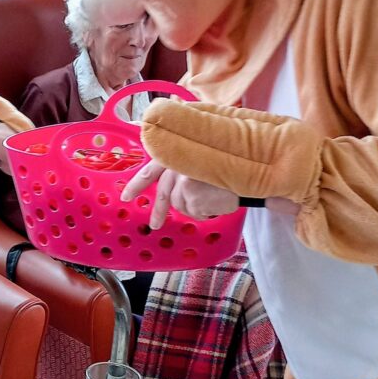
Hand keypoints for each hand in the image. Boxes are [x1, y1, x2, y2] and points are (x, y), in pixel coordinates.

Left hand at [121, 160, 237, 228]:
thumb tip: (169, 189)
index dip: (137, 184)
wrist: (251, 166)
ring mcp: (180, 177)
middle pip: (162, 193)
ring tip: (211, 199)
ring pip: (179, 204)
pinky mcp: (189, 191)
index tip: (125, 197)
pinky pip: (192, 211)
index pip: (150, 170)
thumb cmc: (230, 162)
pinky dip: (204, 212)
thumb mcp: (202, 157)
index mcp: (174, 153)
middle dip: (158, 211)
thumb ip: (182, 165)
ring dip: (194, 207)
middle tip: (154, 225)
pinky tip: (216, 203)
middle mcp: (174, 163)